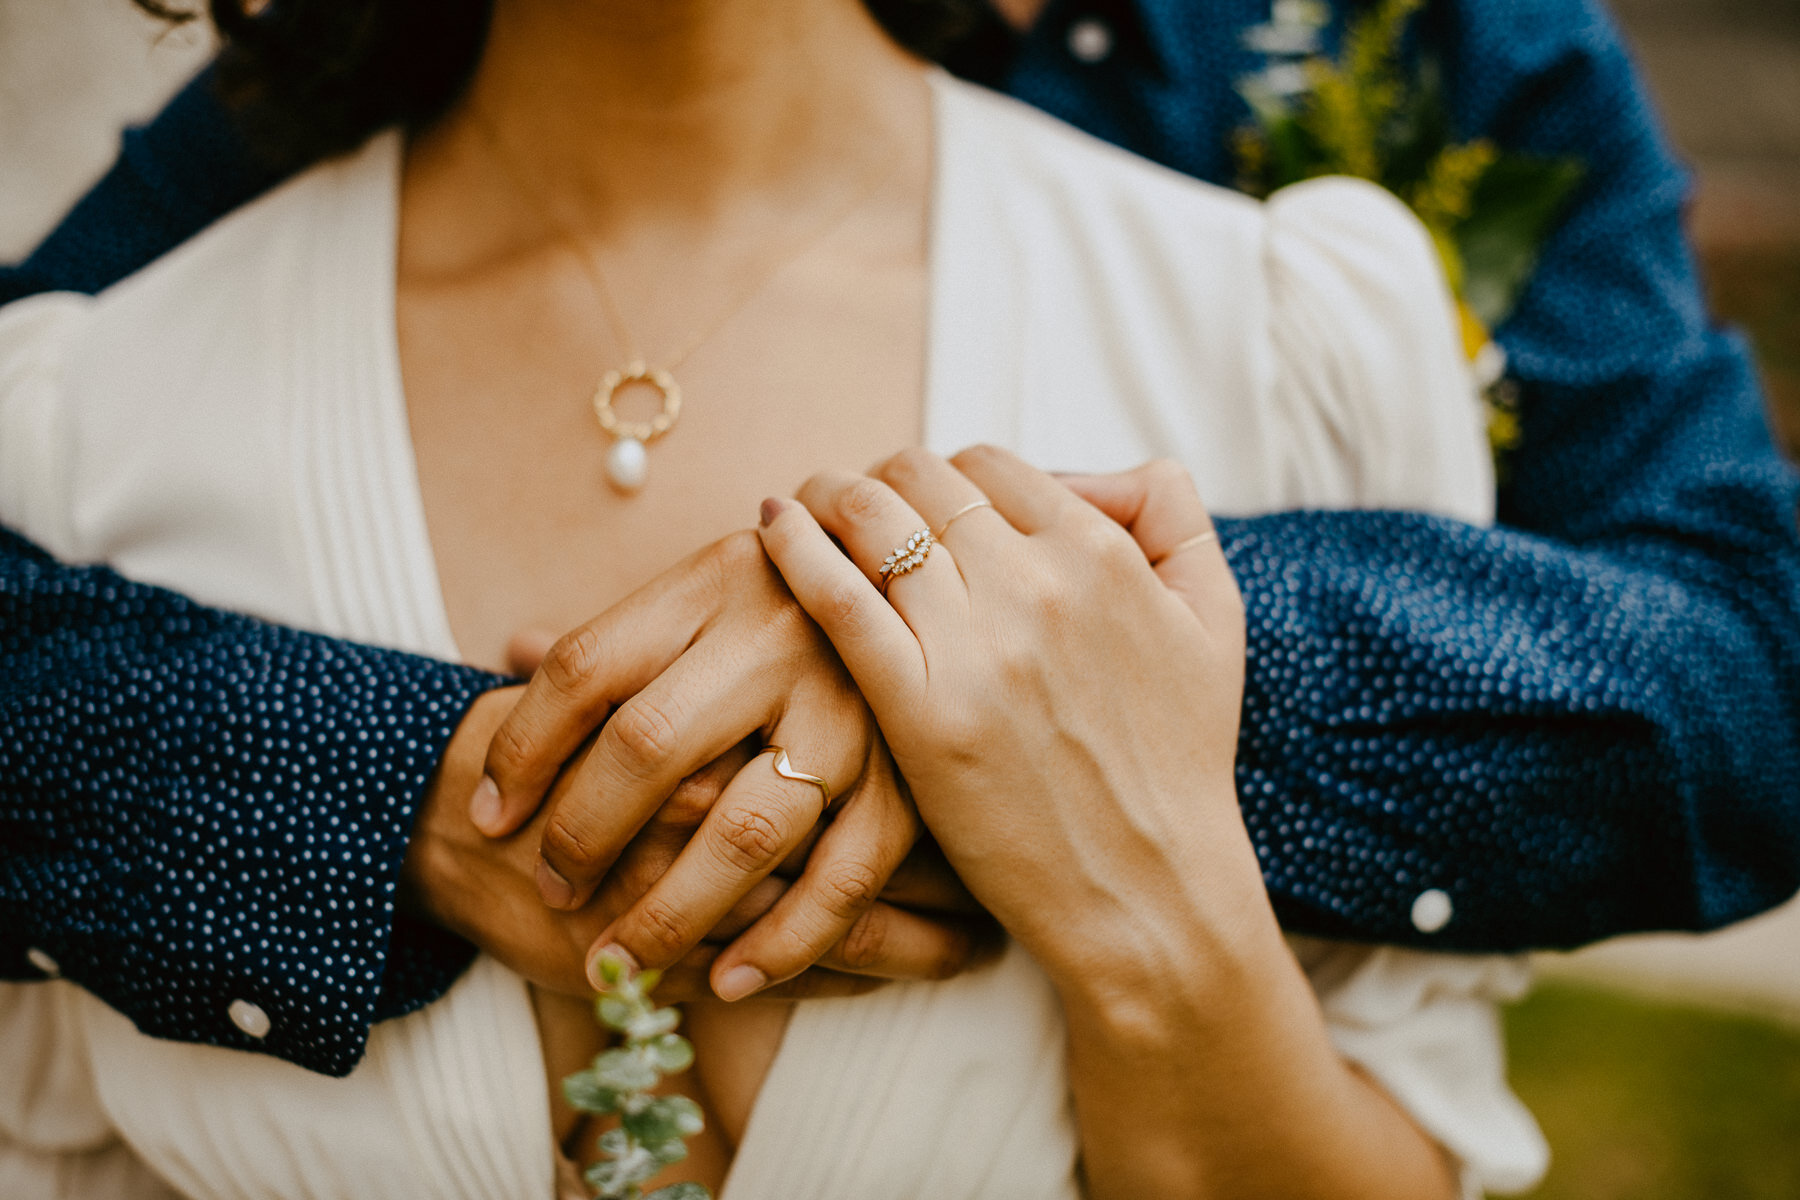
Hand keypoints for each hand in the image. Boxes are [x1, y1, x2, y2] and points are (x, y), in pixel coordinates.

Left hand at [472, 530, 996, 998]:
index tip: (487, 818)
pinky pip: (842, 879)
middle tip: (552, 896)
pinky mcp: (912, 776)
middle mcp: (780, 634)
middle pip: (646, 745)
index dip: (519, 752)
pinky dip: (783, 942)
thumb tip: (502, 649)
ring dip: (669, 914)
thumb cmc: (796, 607)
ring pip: (742, 830)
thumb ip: (625, 635)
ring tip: (618, 964)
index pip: (584, 668)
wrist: (945, 586)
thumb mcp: (711, 594)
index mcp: (714, 581)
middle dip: (581, 838)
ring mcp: (853, 707)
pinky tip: (729, 982)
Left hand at [758, 453, 1461, 1199]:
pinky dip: (796, 546)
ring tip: (803, 505)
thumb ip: (1174, 518)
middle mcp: (1037, 585)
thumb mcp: (1215, 621)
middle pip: (922, 478)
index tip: (922, 500)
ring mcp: (976, 647)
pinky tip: (771, 525)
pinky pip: (839, 597)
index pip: (990, 463)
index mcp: (1102, 555)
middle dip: (882, 479)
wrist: (1151, 891)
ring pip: (875, 519)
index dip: (947, 473)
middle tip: (854, 502)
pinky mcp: (922, 710)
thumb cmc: (1180, 764)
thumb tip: (1100, 470)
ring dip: (831, 495)